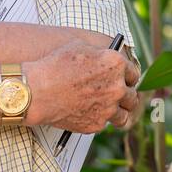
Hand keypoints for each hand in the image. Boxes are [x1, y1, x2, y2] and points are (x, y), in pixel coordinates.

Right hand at [25, 40, 140, 132]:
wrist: (37, 92)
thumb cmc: (54, 66)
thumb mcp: (80, 47)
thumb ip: (100, 54)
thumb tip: (105, 57)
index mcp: (116, 64)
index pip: (133, 73)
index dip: (127, 76)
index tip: (124, 79)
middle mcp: (117, 87)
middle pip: (132, 96)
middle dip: (125, 95)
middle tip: (118, 95)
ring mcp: (108, 108)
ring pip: (124, 114)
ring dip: (118, 111)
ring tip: (110, 109)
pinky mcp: (97, 124)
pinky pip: (105, 123)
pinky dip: (99, 119)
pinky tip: (90, 113)